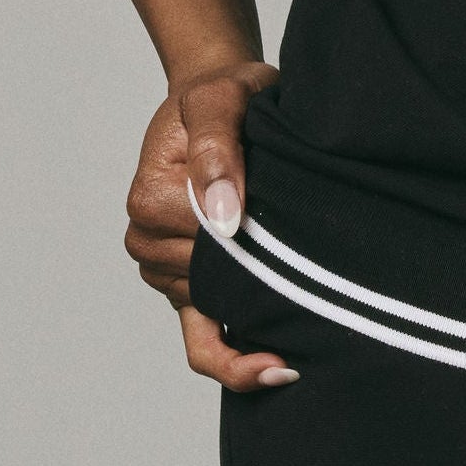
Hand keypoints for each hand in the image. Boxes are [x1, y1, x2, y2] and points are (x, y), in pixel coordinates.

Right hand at [122, 65, 297, 392]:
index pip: (206, 239)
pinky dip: (236, 364)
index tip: (290, 220)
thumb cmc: (225, 96)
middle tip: (317, 261)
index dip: (249, 231)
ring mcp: (167, 275)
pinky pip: (203, 347)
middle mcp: (148, 243)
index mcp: (148, 199)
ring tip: (311, 284)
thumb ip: (218, 148)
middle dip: (261, 271)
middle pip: (212, 280)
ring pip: (213, 312)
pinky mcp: (189, 295)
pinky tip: (279, 368)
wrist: (224, 104)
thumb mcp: (221, 98)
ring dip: (258, 303)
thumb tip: (223, 216)